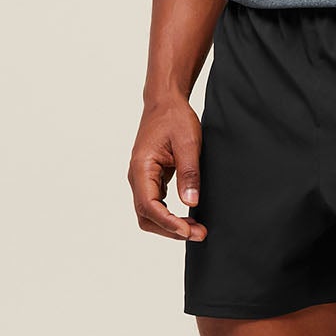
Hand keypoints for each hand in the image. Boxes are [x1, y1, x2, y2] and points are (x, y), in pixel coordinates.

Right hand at [129, 99, 206, 240]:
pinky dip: (170, 216)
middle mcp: (136, 176)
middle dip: (171, 230)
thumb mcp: (188, 143)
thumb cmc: (174, 118)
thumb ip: (189, 173)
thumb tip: (190, 202)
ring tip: (196, 229)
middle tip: (199, 233)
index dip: (168, 223)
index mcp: (141, 168)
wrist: (165, 102)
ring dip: (170, 225)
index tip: (188, 230)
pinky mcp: (150, 179)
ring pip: (150, 213)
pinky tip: (188, 218)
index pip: (149, 206)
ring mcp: (142, 179)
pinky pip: (155, 204)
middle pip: (146, 216)